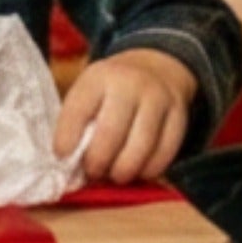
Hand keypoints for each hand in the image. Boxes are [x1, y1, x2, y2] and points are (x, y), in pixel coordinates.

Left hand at [55, 47, 195, 184]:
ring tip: (114, 175)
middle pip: (111, 133)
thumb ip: (78, 122)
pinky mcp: (179, 114)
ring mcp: (158, 98)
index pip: (78, 111)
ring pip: (141, 146)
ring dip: (123, 170)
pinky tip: (138, 171)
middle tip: (92, 173)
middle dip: (97, 162)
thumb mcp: (90, 92)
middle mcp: (130, 83)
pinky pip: (165, 152)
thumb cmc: (111, 91)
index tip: (62, 157)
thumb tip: (71, 166)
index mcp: (99, 77)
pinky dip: (149, 169)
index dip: (67, 139)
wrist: (155, 67)